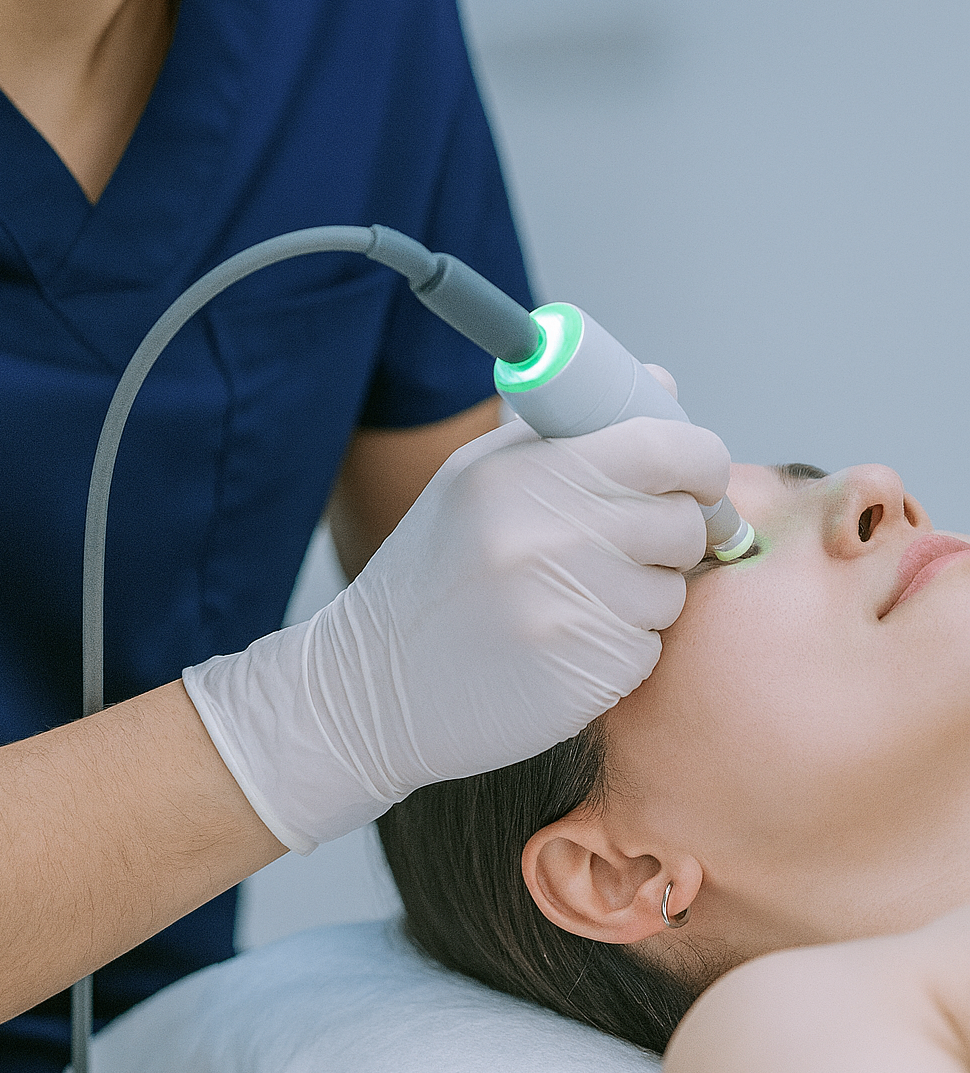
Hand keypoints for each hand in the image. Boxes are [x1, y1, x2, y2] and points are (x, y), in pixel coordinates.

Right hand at [183, 416, 729, 849]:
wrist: (372, 687)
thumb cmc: (434, 573)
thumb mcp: (478, 479)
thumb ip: (570, 431)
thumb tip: (664, 385)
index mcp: (525, 475)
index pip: (666, 449)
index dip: (700, 461)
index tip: (696, 476)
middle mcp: (549, 539)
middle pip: (683, 522)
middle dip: (670, 532)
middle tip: (623, 545)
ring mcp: (568, 613)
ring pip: (672, 591)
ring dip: (643, 594)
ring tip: (571, 599)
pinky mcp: (585, 676)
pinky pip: (649, 648)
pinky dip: (621, 646)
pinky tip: (564, 644)